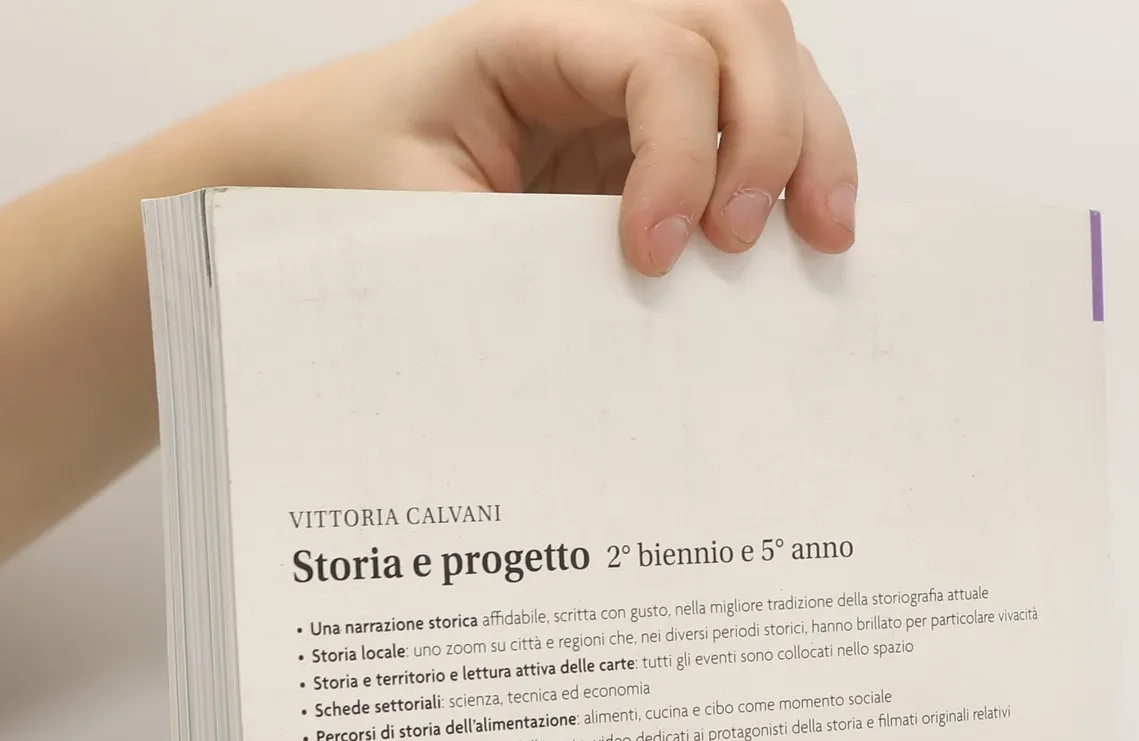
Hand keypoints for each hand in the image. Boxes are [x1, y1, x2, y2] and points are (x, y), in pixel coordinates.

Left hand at [226, 0, 857, 273]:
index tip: (651, 255)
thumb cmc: (358, 183)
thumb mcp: (419, 225)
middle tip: (743, 242)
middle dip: (772, 129)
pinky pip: (754, 118)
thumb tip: (630, 313)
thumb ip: (517, 257)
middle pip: (739, 24)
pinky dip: (793, 169)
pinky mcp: (654, 131)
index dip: (679, 152)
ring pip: (767, 58)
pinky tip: (802, 236)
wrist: (321, 172)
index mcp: (528, 32)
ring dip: (808, 141)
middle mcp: (596, 33)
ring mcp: (634, 75)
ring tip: (817, 239)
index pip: (657, 54)